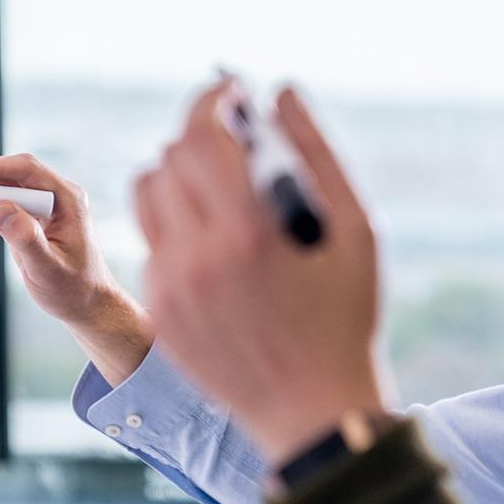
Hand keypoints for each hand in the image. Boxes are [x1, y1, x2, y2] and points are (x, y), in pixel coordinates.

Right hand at [0, 153, 150, 384]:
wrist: (84, 305)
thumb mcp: (49, 268)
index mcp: (67, 199)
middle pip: (4, 181)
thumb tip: (0, 208)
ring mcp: (38, 208)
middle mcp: (53, 197)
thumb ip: (26, 238)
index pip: (27, 170)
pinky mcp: (26, 220)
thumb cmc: (75, 288)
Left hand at [134, 77, 385, 462]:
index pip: (202, 137)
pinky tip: (222, 245)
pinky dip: (181, 227)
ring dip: (180, 177)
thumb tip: (283, 92)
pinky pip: (155, 244)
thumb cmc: (347, 320)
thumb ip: (318, 154)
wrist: (315, 412)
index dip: (213, 101)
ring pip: (148, 197)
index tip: (232, 91)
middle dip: (202, 139)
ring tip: (221, 188)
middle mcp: (195, 259)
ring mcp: (170, 289)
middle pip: (169, 160)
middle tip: (238, 142)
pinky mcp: (161, 312)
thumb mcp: (355, 232)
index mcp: (246, 234)